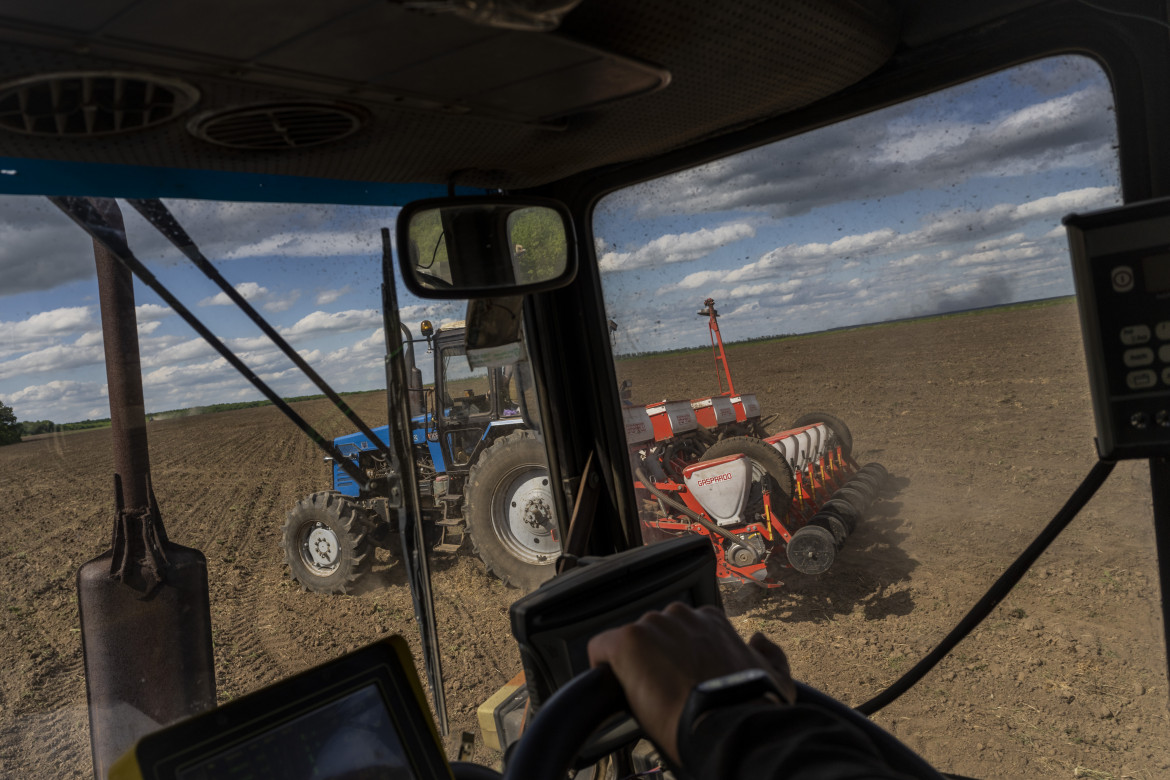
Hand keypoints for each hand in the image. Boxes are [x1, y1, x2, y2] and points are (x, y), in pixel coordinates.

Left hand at [586, 602, 795, 764]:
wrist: (729, 724)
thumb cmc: (751, 706)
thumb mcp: (776, 678)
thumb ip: (769, 653)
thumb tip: (758, 641)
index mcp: (711, 620)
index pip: (682, 631)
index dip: (678, 659)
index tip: (682, 681)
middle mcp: (681, 616)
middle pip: (652, 637)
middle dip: (654, 663)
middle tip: (664, 694)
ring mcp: (652, 625)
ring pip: (628, 647)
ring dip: (632, 669)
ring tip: (646, 699)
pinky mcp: (627, 641)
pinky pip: (600, 650)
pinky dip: (603, 670)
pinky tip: (616, 691)